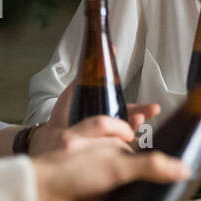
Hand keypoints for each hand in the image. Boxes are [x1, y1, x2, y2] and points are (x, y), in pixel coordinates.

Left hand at [30, 138, 190, 200]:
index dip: (167, 165)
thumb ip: (151, 166)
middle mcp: (112, 169)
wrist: (37, 195)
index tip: (188, 178)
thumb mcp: (117, 164)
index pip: (148, 154)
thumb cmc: (74, 170)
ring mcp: (104, 192)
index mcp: (116, 148)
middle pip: (145, 183)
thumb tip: (185, 169)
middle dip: (164, 198)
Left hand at [40, 84, 162, 155]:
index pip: (130, 112)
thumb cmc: (62, 115)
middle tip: (151, 111)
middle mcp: (110, 127)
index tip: (154, 108)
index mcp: (108, 113)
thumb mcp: (76, 91)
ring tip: (138, 120)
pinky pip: (113, 149)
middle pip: (132, 123)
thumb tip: (109, 50)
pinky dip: (121, 145)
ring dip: (133, 127)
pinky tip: (125, 140)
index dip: (142, 110)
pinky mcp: (97, 150)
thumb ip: (91, 72)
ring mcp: (104, 140)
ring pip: (125, 135)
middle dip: (143, 117)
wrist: (46, 137)